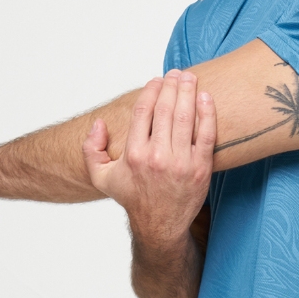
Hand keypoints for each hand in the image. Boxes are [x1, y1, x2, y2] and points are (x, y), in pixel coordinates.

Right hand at [82, 70, 215, 245]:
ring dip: (188, 92)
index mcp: (133, 154)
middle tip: (176, 73)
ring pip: (186, 117)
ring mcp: (181, 163)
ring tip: (190, 78)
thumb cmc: (133, 197)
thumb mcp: (102, 178)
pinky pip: (206, 135)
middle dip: (171, 86)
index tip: (156, 80)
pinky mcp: (200, 168)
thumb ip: (91, 150)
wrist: (160, 225)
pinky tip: (206, 97)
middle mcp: (157, 157)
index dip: (150, 91)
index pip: (143, 112)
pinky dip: (207, 113)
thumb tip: (98, 123)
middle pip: (165, 109)